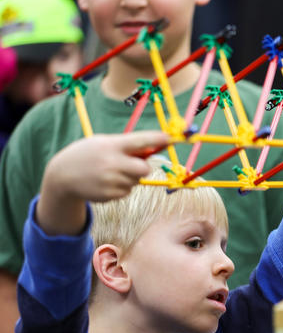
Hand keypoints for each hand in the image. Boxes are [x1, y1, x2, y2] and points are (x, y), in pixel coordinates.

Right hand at [37, 132, 167, 235]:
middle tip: (134, 164)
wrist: (62, 176)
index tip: (170, 138)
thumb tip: (153, 150)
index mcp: (111, 146)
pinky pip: (127, 191)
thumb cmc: (88, 155)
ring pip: (136, 181)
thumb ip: (126, 146)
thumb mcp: (102, 143)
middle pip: (145, 169)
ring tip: (110, 172)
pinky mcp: (109, 195)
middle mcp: (112, 163)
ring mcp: (110, 181)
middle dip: (144, 168)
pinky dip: (121, 187)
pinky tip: (105, 182)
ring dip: (129, 177)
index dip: (157, 139)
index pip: (140, 141)